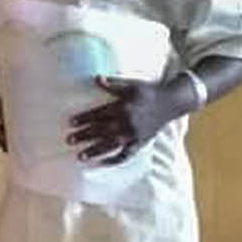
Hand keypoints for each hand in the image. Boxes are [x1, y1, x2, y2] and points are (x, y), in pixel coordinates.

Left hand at [66, 76, 185, 163]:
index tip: (71, 123)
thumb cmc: (149, 91)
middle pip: (101, 131)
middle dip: (84, 136)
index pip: (99, 114)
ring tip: (80, 156)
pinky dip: (114, 160)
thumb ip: (113, 84)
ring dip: (95, 151)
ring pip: (111, 145)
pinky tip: (101, 163)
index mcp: (123, 107)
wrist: (171, 102)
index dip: (84, 119)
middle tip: (69, 140)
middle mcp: (127, 123)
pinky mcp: (140, 143)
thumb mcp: (131, 84)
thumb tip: (96, 78)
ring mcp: (134, 135)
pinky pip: (126, 155)